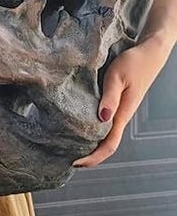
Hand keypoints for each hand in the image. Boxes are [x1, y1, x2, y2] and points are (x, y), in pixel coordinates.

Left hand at [72, 35, 172, 167]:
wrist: (148, 53)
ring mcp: (120, 111)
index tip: (76, 162)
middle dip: (90, 156)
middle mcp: (121, 116)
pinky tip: (80, 128)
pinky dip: (93, 131)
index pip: (109, 144)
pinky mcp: (117, 105)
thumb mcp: (116, 77)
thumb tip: (102, 118)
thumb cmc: (132, 63)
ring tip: (70, 147)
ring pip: (106, 135)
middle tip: (68, 160)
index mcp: (123, 113)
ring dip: (91, 144)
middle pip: (107, 144)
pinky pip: (105, 124)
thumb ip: (110, 97)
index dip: (94, 157)